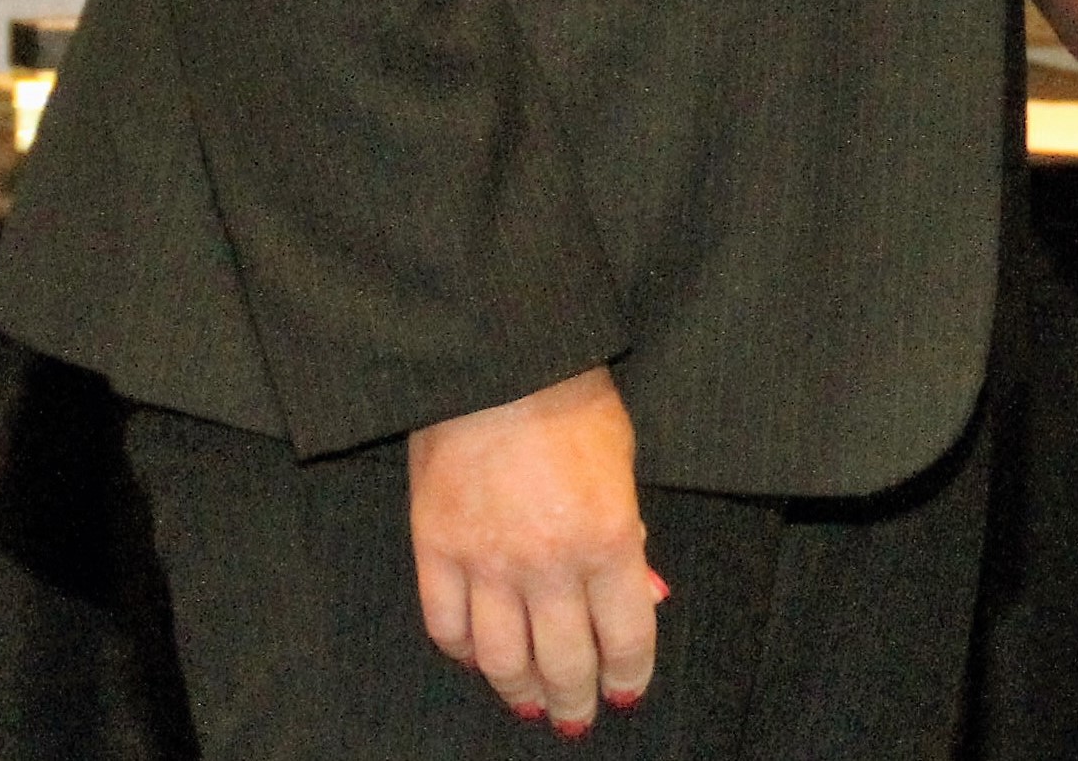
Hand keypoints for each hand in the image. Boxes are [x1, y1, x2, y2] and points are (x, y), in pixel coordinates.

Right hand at [409, 366, 662, 730]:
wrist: (499, 359)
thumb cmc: (572, 400)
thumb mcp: (624, 461)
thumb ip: (629, 536)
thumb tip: (641, 597)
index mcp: (607, 538)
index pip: (626, 636)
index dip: (629, 675)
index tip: (627, 693)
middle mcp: (548, 563)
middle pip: (564, 663)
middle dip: (575, 700)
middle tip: (577, 718)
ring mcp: (486, 562)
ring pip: (502, 660)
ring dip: (519, 692)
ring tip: (530, 703)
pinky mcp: (435, 550)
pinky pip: (447, 628)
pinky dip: (464, 653)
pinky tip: (479, 657)